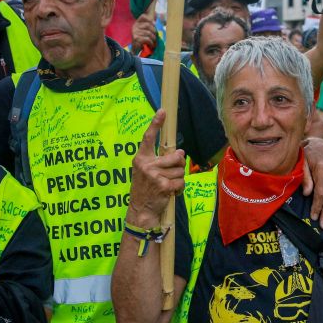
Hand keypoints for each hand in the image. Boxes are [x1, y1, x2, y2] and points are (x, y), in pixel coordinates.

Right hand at [128, 110, 185, 225]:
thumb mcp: (145, 172)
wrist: (141, 210)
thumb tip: (180, 152)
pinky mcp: (164, 186)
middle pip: (176, 156)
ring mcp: (155, 175)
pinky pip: (181, 182)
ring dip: (178, 179)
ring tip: (168, 185)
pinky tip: (170, 192)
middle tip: (173, 172)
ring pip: (180, 171)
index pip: (148, 138)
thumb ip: (158, 161)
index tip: (162, 111)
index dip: (156, 124)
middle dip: (180, 164)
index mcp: (141, 159)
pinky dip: (179, 189)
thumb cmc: (145, 189)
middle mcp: (146, 165)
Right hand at [131, 13, 156, 53]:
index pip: (143, 16)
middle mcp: (135, 26)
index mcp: (137, 23)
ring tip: (154, 43)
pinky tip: (151, 45)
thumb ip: (149, 26)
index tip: (154, 24)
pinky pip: (147, 39)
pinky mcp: (136, 39)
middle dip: (154, 32)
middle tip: (155, 38)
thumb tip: (154, 22)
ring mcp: (135, 32)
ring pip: (149, 33)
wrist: (134, 52)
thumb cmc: (142, 42)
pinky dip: (151, 43)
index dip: (150, 19)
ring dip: (153, 39)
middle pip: (148, 25)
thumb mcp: (145, 32)